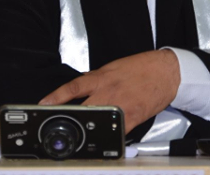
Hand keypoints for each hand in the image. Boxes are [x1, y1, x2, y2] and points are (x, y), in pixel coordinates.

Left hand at [39, 49, 180, 132]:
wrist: (166, 71)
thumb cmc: (142, 68)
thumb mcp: (114, 67)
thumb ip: (96, 79)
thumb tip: (81, 88)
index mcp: (102, 78)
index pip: (73, 87)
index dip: (56, 97)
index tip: (43, 104)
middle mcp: (108, 92)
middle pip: (82, 109)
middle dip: (69, 119)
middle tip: (56, 126)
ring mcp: (119, 106)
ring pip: (96, 122)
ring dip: (86, 130)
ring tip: (75, 138)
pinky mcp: (132, 117)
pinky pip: (116, 132)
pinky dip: (108, 138)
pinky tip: (103, 143)